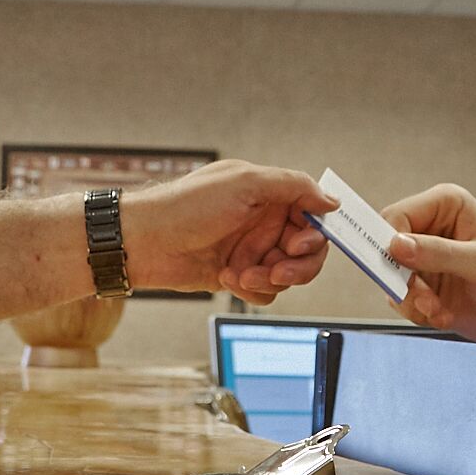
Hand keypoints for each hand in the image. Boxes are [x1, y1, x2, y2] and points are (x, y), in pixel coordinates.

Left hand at [120, 161, 335, 301]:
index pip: (312, 215)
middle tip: (277, 271)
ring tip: (241, 275)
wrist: (144, 243)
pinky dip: (252, 289)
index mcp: (268, 193)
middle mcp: (263, 221)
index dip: (313, 235)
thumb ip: (293, 186)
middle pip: (307, 250)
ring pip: (287, 274)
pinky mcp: (237, 275)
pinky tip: (226, 277)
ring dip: (269, 278)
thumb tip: (331, 200)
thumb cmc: (186, 207)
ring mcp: (251, 249)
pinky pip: (265, 291)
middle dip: (296, 265)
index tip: (298, 245)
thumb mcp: (244, 183)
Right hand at [380, 184, 475, 369]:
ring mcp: (426, 260)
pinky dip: (416, 312)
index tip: (396, 267)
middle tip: (423, 298)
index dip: (389, 242)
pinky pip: (400, 299)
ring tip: (437, 310)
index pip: (398, 216)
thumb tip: (397, 245)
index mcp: (446, 206)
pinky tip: (442, 315)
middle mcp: (431, 229)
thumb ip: (438, 253)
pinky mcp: (424, 287)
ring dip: (410, 300)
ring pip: (390, 277)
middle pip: (386, 247)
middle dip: (401, 278)